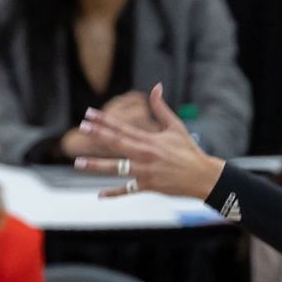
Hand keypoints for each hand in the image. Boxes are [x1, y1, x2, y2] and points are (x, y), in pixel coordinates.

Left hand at [75, 84, 225, 199]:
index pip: (123, 127)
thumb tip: (156, 86)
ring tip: (78, 162)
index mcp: (150, 139)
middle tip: (81, 128)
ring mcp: (145, 172)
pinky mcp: (148, 186)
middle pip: (116, 143)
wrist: (202, 176)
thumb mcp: (176, 126)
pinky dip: (114, 193)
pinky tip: (100, 194)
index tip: (90, 114)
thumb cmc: (189, 151)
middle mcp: (145, 155)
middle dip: (97, 135)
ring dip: (96, 165)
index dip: (105, 120)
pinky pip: (128, 190)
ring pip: (116, 168)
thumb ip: (161, 108)